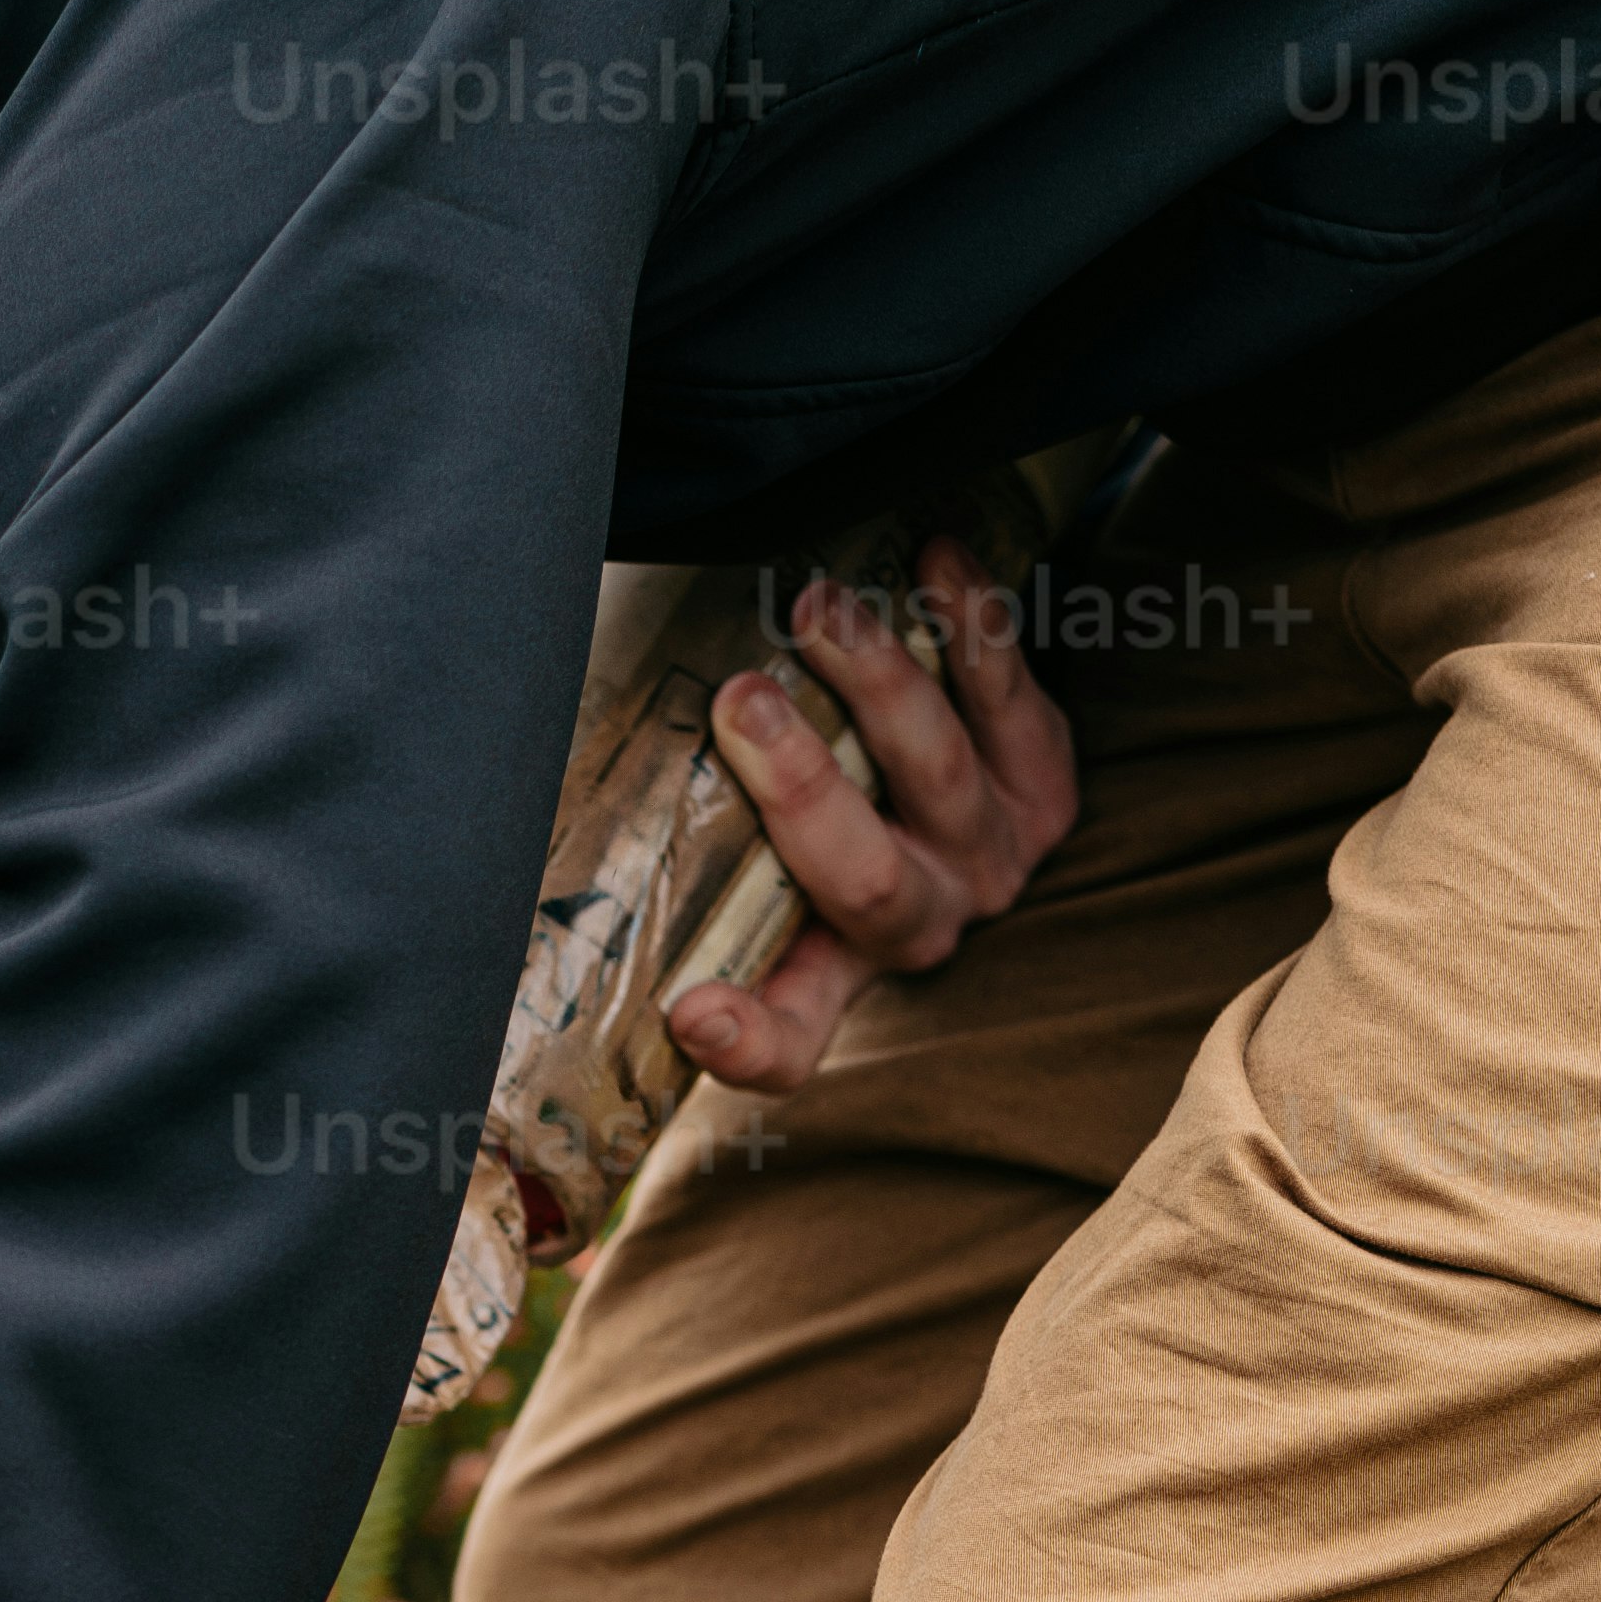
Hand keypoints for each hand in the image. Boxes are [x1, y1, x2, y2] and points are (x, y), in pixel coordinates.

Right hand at [662, 537, 1078, 1092]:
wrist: (943, 767)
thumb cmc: (816, 808)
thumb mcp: (745, 856)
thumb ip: (679, 846)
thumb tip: (552, 782)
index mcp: (832, 969)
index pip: (785, 1042)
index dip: (744, 1039)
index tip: (690, 1011)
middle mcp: (920, 926)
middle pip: (865, 878)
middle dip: (802, 784)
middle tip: (741, 700)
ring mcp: (994, 854)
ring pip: (939, 772)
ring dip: (879, 680)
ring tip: (817, 606)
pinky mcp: (1048, 779)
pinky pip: (1014, 696)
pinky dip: (972, 623)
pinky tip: (934, 559)